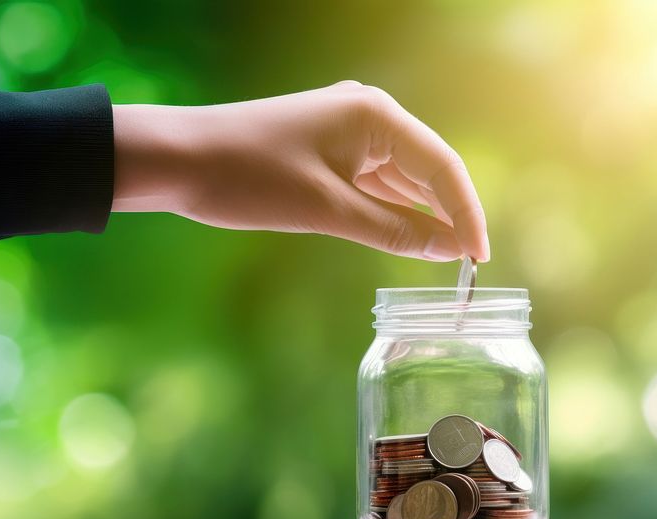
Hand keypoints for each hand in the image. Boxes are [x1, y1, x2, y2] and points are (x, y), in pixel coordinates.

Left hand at [112, 81, 488, 261]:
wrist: (178, 159)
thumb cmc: (249, 178)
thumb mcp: (328, 211)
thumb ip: (394, 230)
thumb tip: (448, 249)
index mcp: (375, 116)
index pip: (442, 166)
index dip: (467, 214)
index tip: (479, 259)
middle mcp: (368, 113)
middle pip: (428, 168)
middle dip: (449, 214)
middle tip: (467, 266)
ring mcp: (347, 128)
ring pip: (402, 176)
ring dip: (421, 213)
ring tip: (444, 257)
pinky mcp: (328, 145)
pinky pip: (375, 178)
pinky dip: (392, 208)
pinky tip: (406, 235)